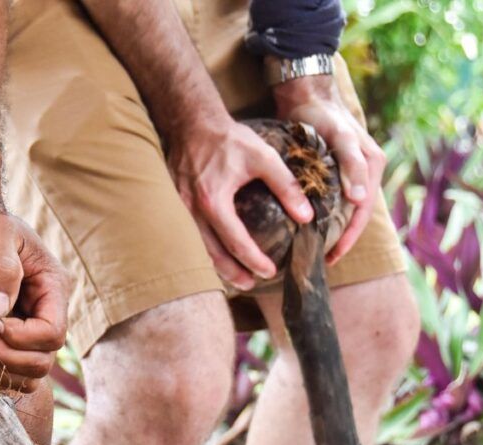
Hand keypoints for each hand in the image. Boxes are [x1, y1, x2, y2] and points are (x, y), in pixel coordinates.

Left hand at [0, 199, 69, 390]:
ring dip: (4, 370)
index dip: (23, 338)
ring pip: (32, 372)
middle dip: (12, 357)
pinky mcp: (13, 335)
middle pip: (45, 359)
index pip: (53, 333)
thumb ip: (1, 267)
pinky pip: (15, 371)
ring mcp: (31, 326)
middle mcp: (47, 311)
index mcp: (53, 287)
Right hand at [168, 118, 314, 288]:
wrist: (192, 122)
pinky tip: (216, 253)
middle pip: (212, 253)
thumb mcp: (264, 157)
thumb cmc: (229, 139)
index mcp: (214, 201)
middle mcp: (192, 210)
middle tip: (251, 284)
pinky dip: (204, 249)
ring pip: (198, 247)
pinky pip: (189, 235)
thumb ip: (286, 186)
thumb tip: (306, 215)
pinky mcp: (175, 204)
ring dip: (217, 265)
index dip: (254, 260)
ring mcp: (180, 208)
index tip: (270, 271)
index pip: (236, 241)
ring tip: (235, 277)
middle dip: (233, 272)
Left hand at [273, 74, 385, 263]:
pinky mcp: (334, 171)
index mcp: (372, 167)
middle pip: (354, 216)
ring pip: (343, 211)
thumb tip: (360, 200)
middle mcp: (364, 173)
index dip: (348, 237)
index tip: (331, 257)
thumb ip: (351, 164)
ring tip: (313, 251)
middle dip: (340, 240)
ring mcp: (349, 173)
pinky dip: (323, 215)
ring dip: (331, 231)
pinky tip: (307, 228)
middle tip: (321, 261)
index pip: (362, 213)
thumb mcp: (340, 137)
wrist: (307, 95)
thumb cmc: (325, 115)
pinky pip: (332, 200)